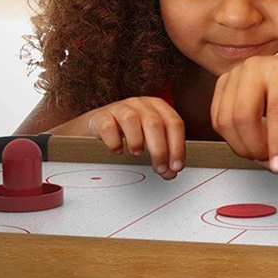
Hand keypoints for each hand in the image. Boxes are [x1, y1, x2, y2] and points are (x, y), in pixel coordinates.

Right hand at [53, 97, 185, 179]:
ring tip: (137, 153)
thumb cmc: (129, 131)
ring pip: (131, 119)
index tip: (176, 166)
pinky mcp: (101, 116)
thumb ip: (164, 154)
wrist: (100, 124)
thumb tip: (170, 172)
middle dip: (160, 150)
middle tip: (159, 168)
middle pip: (155, 123)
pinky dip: (114, 141)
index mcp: (158, 108)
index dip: (177, 147)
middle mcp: (141, 105)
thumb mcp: (150, 139)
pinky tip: (118, 150)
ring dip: (137, 141)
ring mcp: (120, 108)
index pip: (174, 124)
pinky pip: (108, 127)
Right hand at [211, 54, 277, 172]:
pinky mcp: (224, 82)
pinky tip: (249, 140)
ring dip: (241, 146)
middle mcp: (256, 67)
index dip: (277, 143)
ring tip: (261, 151)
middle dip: (256, 147)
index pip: (277, 111)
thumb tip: (273, 162)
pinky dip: (231, 137)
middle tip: (271, 160)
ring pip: (226, 120)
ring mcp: (236, 73)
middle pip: (243, 116)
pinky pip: (218, 118)